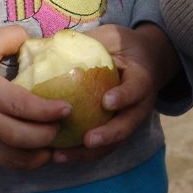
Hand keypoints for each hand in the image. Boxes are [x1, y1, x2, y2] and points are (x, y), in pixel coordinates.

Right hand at [0, 26, 70, 168]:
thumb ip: (14, 38)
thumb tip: (40, 44)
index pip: (20, 106)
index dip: (46, 110)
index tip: (66, 109)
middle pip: (18, 137)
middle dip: (46, 136)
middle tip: (62, 126)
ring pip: (10, 158)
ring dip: (37, 156)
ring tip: (54, 147)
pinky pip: (0, 161)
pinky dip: (21, 161)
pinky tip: (36, 153)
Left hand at [51, 23, 178, 163]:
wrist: (145, 58)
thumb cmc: (122, 45)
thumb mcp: (111, 37)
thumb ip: (89, 41)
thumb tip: (47, 42)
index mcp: (141, 77)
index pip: (136, 88)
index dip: (124, 96)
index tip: (106, 101)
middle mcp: (140, 104)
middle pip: (128, 125)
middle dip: (108, 135)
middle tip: (88, 140)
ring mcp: (130, 119)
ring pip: (114, 143)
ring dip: (89, 153)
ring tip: (62, 156)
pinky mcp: (118, 130)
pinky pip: (102, 147)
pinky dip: (81, 154)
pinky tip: (57, 156)